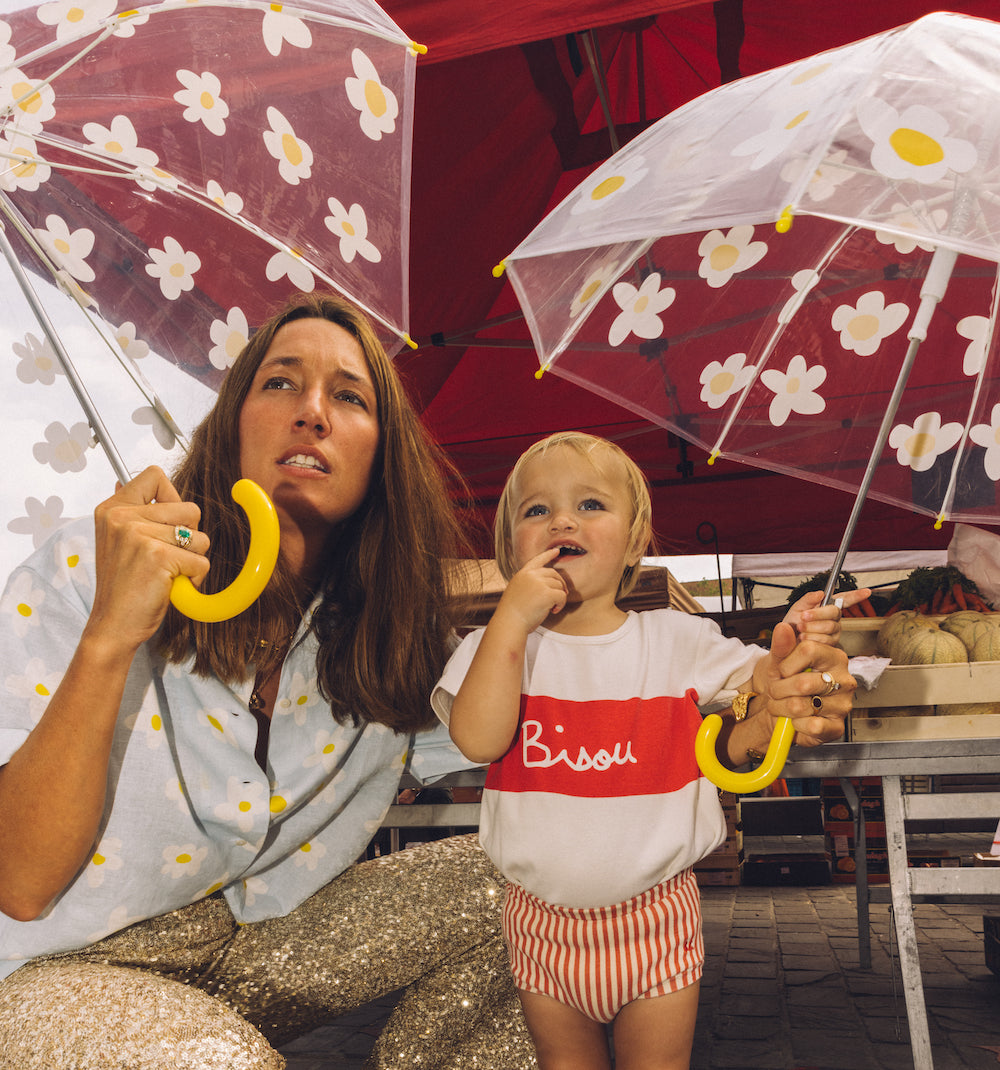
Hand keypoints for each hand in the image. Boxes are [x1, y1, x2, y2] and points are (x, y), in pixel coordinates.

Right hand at [86, 466, 209, 652]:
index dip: (173, 498)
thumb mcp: (118, 541)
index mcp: (112, 509)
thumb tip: (135, 479)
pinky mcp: (158, 557)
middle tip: (164, 559)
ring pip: (201, 537)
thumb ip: (131, 511)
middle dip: (189, 537)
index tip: (165, 524)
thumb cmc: (123, 586)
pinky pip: (202, 561)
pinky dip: (194, 579)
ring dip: (192, 560)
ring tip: (166, 574)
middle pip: (191, 509)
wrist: (113, 626)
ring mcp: (139, 535)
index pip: (155, 476)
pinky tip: (170, 587)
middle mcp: (121, 517)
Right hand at [495, 548, 567, 633]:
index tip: (556, 551)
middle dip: (560, 584)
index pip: (537, 560)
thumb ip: (530, 584)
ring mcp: (538, 583)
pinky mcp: (547, 593)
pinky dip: (561, 604)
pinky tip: (553, 611)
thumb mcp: (518, 592)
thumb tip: (550, 584)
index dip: (548, 555)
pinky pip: (562, 596)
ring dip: (559, 597)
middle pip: (554, 574)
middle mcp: (530, 575)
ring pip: (559, 585)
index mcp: (522, 574)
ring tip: (551, 608)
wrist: (509, 623)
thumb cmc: (513, 613)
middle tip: (561, 597)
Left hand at [752, 622, 855, 748]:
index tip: (782, 671)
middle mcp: (844, 680)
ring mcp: (843, 704)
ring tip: (781, 705)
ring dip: (781, 708)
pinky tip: (796, 719)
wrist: (784, 711)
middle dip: (778, 690)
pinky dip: (795, 724)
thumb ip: (782, 646)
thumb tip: (783, 628)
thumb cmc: (786, 684)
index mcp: (834, 657)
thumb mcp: (779, 663)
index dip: (786, 665)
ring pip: (801, 705)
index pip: (808, 650)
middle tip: (775, 692)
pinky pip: (811, 726)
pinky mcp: (838, 726)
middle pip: (802, 682)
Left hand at [782, 588, 872, 645]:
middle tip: (803, 617)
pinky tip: (805, 638)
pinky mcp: (832, 644)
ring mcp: (834, 632)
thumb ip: (808, 599)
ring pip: (829, 627)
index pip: (844, 599)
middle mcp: (834, 619)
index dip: (856, 596)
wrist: (787, 643)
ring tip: (801, 629)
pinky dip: (812, 639)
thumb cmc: (792, 625)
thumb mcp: (797, 608)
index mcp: (827, 607)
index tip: (867, 592)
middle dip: (817, 614)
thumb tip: (821, 593)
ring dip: (811, 628)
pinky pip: (826, 640)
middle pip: (834, 612)